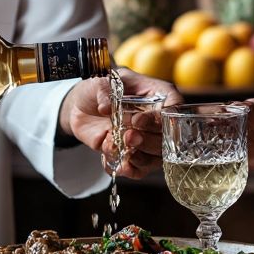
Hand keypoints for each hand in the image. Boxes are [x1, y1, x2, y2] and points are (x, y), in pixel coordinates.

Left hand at [61, 68, 180, 179]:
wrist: (81, 106)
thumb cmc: (98, 89)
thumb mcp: (101, 82)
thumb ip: (105, 93)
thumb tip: (106, 107)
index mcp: (158, 96)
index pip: (172, 109)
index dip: (159, 119)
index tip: (138, 120)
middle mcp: (157, 121)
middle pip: (167, 140)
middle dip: (148, 141)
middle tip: (128, 136)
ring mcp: (146, 140)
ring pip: (156, 159)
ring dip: (140, 158)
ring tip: (120, 148)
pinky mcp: (133, 155)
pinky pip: (138, 171)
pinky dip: (127, 169)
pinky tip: (113, 161)